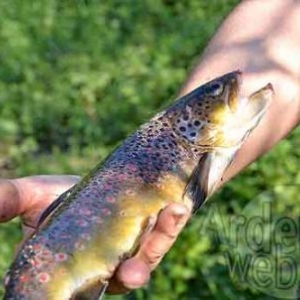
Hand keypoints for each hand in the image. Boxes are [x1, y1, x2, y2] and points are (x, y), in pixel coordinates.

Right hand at [0, 176, 189, 292]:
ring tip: (163, 226)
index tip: (74, 293)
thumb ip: (9, 201)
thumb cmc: (67, 193)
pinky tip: (176, 207)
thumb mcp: (37, 195)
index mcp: (73, 266)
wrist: (104, 179)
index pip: (71, 292)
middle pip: (116, 284)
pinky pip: (164, 235)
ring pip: (145, 262)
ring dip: (155, 248)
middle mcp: (105, 266)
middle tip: (129, 275)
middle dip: (125, 278)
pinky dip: (171, 222)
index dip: (73, 296)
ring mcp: (132, 253)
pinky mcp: (154, 235)